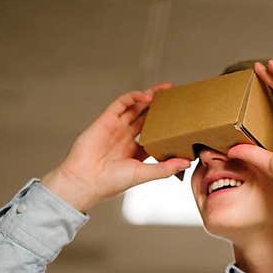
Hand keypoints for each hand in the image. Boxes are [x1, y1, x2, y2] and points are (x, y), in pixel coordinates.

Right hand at [41, 84, 190, 211]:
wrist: (85, 181)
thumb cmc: (111, 182)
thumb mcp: (143, 174)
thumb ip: (165, 168)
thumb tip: (187, 162)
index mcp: (135, 151)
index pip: (155, 134)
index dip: (167, 126)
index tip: (182, 120)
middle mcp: (126, 137)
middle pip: (147, 117)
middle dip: (161, 107)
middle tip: (177, 97)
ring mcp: (116, 127)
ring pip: (136, 107)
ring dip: (150, 97)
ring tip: (167, 90)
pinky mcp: (106, 120)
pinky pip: (121, 103)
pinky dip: (134, 97)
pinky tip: (147, 96)